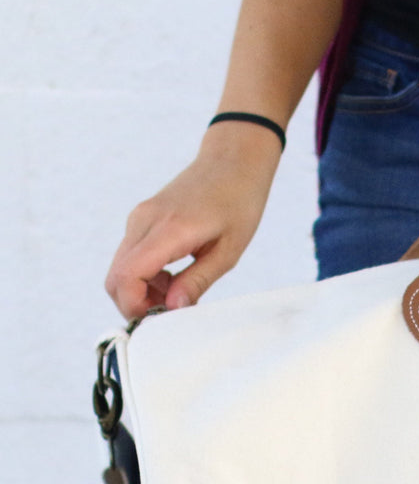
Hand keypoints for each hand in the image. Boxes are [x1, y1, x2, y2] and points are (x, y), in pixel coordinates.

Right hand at [104, 123, 281, 319]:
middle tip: (171, 314)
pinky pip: (132, 256)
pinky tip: (175, 278)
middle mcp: (144, 221)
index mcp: (168, 229)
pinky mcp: (142, 219)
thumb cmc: (238, 203)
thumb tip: (173, 308)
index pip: (127, 275)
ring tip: (181, 293)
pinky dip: (146, 276)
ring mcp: (139, 218)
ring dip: (142, 291)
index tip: (159, 320)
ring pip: (121, 268)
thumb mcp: (228, 251)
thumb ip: (198, 281)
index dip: (135, 306)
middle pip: (115, 276)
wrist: (233, 163)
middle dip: (135, 303)